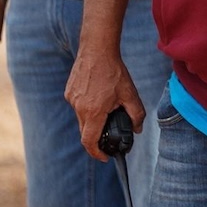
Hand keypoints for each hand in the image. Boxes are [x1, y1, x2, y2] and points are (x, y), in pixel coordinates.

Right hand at [65, 45, 144, 161]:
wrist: (97, 49)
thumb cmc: (114, 71)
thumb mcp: (130, 94)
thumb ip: (136, 114)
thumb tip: (137, 129)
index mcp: (93, 112)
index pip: (89, 141)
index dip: (96, 153)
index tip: (105, 157)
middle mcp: (79, 108)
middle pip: (85, 131)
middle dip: (97, 136)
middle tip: (109, 133)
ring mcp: (72, 99)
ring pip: (81, 118)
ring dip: (92, 119)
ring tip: (106, 107)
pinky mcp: (69, 92)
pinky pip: (78, 106)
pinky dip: (87, 107)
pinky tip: (98, 95)